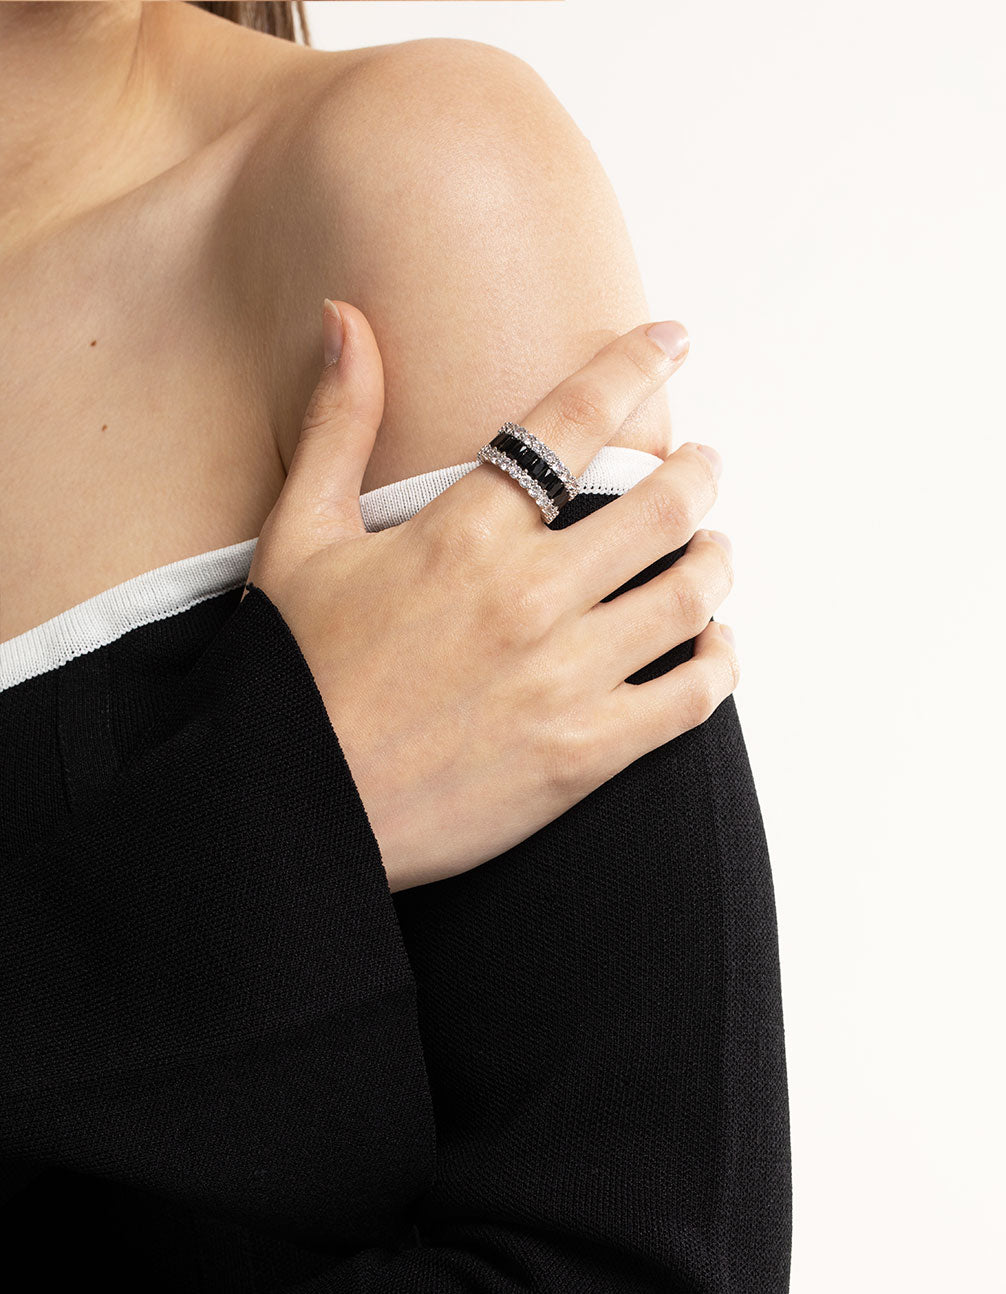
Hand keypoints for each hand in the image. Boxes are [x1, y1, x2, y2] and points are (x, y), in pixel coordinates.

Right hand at [248, 301, 737, 892]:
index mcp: (462, 535)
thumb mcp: (299, 537)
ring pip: (691, 596)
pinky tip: (713, 646)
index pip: (575, 422)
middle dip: (699, 473)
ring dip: (717, 560)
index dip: (633, 366)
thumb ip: (339, 423)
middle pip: (664, 506)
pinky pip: (692, 698)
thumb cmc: (295, 671)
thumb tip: (345, 319)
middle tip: (703, 467)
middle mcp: (527, 598)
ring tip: (712, 550)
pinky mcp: (584, 755)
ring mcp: (563, 680)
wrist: (295, 809)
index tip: (670, 341)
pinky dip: (719, 662)